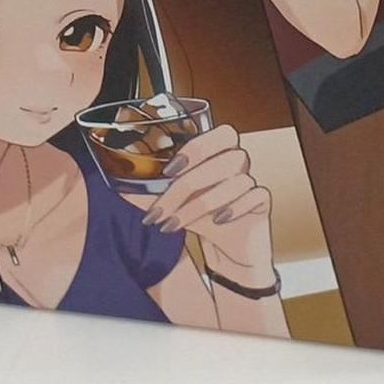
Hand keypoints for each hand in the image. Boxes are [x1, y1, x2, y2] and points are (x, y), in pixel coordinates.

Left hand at [127, 123, 273, 280]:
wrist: (230, 250)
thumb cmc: (202, 218)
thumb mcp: (176, 204)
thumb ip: (153, 193)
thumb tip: (120, 188)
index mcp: (219, 153)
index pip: (221, 133)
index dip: (197, 147)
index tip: (170, 170)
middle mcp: (238, 163)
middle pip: (224, 159)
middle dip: (188, 185)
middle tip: (163, 207)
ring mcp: (253, 182)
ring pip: (235, 182)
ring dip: (199, 205)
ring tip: (172, 224)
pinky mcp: (263, 204)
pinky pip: (255, 196)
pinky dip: (233, 208)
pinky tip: (217, 222)